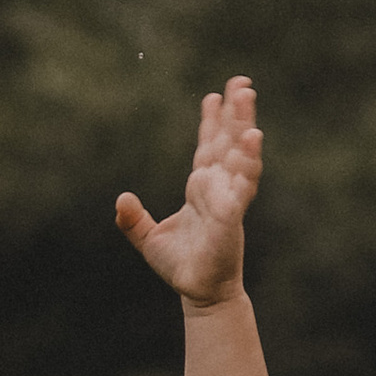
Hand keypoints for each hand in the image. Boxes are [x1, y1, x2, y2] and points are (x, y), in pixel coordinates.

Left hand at [116, 79, 261, 307]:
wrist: (197, 293)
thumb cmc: (180, 265)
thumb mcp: (148, 239)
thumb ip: (133, 219)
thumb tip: (121, 198)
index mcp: (201, 188)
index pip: (208, 147)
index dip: (211, 122)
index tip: (214, 95)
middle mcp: (218, 187)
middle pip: (228, 141)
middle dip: (235, 112)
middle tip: (241, 82)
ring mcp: (228, 198)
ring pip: (239, 154)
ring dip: (244, 125)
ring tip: (247, 96)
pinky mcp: (232, 215)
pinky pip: (242, 184)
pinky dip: (248, 161)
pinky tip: (254, 139)